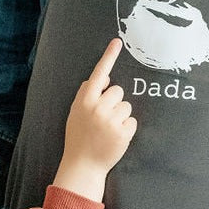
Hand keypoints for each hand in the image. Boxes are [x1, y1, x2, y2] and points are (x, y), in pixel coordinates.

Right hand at [52, 39, 136, 200]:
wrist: (83, 166)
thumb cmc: (79, 137)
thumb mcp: (76, 113)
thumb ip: (87, 94)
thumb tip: (104, 78)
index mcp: (85, 101)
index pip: (99, 74)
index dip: (108, 57)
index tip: (117, 42)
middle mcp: (98, 108)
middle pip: (118, 91)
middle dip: (114, 102)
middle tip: (104, 118)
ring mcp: (111, 120)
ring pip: (127, 106)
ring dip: (121, 116)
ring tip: (108, 130)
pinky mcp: (123, 132)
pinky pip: (132, 121)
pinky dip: (126, 128)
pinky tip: (115, 137)